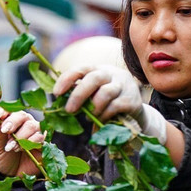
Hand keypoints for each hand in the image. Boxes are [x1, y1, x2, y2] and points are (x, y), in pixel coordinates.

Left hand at [0, 107, 44, 177]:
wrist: (12, 175)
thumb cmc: (4, 158)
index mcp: (12, 121)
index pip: (10, 110)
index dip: (5, 110)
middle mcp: (25, 124)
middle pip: (23, 115)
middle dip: (13, 122)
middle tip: (5, 131)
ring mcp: (35, 133)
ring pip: (32, 125)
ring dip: (20, 136)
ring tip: (11, 147)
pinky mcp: (43, 143)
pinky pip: (40, 136)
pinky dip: (30, 142)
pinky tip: (21, 149)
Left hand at [53, 64, 167, 142]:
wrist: (134, 114)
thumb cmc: (106, 102)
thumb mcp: (93, 95)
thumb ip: (79, 96)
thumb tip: (59, 105)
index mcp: (97, 70)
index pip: (80, 68)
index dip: (66, 79)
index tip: (56, 93)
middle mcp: (111, 74)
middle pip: (94, 78)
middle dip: (78, 95)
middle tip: (69, 110)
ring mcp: (123, 86)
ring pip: (105, 92)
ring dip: (93, 108)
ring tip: (88, 118)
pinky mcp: (132, 100)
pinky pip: (115, 107)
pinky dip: (104, 116)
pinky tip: (101, 121)